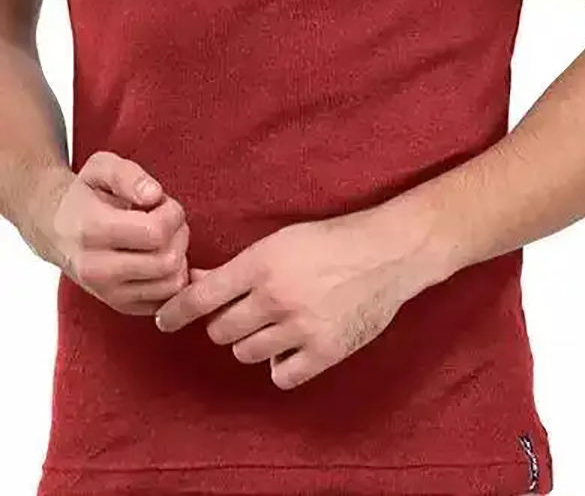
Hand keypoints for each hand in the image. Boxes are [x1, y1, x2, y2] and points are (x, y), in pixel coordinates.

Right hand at [38, 151, 189, 314]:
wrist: (54, 228)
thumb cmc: (84, 195)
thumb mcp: (101, 167)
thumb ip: (128, 175)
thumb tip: (153, 195)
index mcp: (92, 231)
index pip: (156, 232)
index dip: (172, 213)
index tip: (162, 203)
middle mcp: (97, 269)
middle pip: (168, 260)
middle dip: (179, 234)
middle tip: (167, 220)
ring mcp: (108, 293)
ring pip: (172, 284)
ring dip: (179, 257)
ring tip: (163, 239)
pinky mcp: (120, 306)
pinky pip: (167, 300)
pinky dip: (173, 278)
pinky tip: (160, 257)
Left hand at [155, 207, 431, 388]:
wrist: (387, 252)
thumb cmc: (333, 240)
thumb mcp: (282, 241)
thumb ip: (238, 267)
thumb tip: (196, 280)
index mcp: (262, 265)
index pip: (201, 298)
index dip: (175, 312)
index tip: (165, 320)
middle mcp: (276, 298)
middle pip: (220, 331)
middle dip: (225, 322)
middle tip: (243, 312)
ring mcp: (301, 328)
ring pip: (246, 353)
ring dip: (252, 341)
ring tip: (273, 325)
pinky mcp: (325, 351)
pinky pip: (281, 375)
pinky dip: (280, 364)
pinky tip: (291, 346)